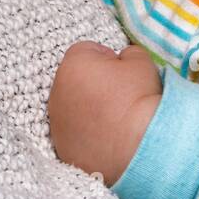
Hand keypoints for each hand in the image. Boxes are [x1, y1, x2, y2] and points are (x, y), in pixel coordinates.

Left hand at [48, 40, 163, 185]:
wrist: (139, 145)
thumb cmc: (139, 98)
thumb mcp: (141, 62)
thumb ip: (127, 54)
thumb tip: (122, 60)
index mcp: (74, 64)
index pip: (88, 50)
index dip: (108, 58)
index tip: (122, 72)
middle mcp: (57, 91)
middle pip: (76, 79)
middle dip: (93, 83)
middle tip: (118, 96)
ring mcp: (57, 122)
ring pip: (72, 107)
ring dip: (87, 110)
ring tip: (113, 120)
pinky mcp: (63, 147)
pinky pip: (74, 134)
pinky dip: (86, 134)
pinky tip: (106, 139)